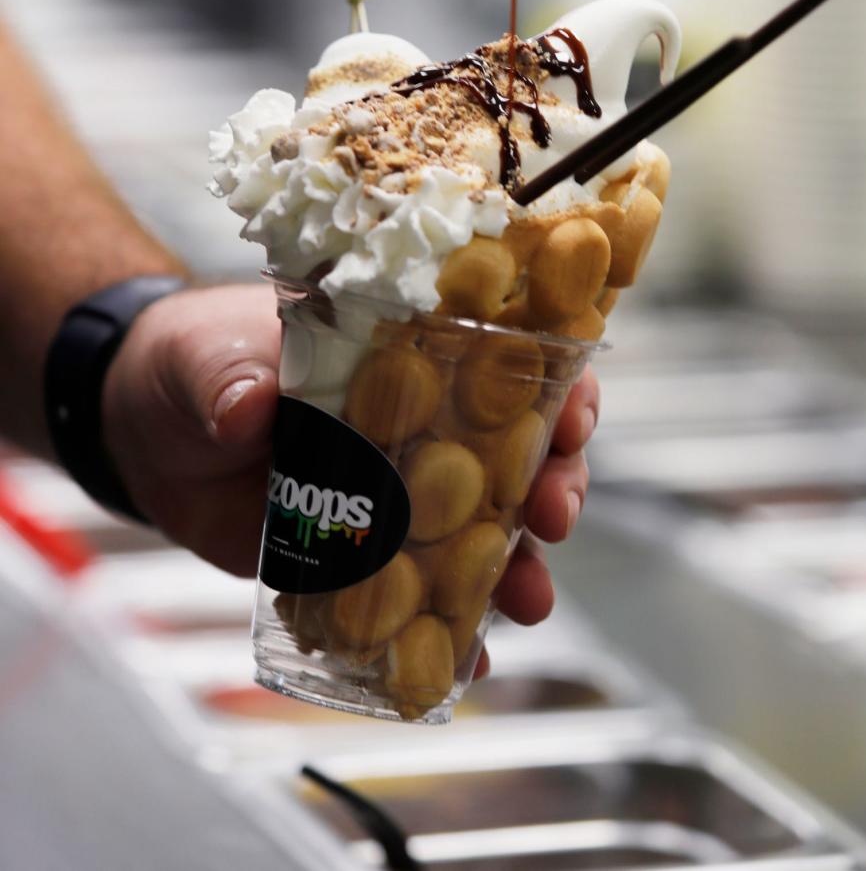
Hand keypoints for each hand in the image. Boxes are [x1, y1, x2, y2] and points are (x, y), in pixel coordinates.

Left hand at [101, 284, 597, 640]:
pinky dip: (449, 631)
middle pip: (516, 448)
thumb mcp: (208, 357)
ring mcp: (393, 492)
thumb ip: (229, 379)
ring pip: (484, 528)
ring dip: (520, 564)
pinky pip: (420, 595)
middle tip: (557, 513)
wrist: (145, 430)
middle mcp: (417, 421)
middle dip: (554, 480)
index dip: (552, 382)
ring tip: (532, 600)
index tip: (574, 415)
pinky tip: (468, 659)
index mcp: (401, 351)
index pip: (502, 357)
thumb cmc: (192, 361)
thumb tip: (248, 409)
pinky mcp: (361, 555)